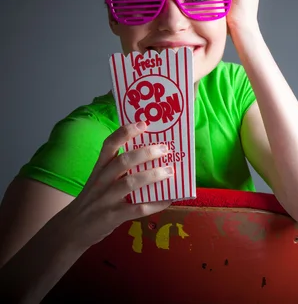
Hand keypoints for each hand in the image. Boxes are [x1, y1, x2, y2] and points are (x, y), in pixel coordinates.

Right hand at [60, 122, 173, 248]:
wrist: (71, 230)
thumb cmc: (92, 200)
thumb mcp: (99, 180)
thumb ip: (118, 170)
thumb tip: (151, 156)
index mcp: (99, 168)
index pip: (109, 145)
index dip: (125, 132)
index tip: (143, 124)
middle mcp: (102, 181)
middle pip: (123, 162)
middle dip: (146, 153)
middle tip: (165, 149)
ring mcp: (106, 199)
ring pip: (130, 183)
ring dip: (153, 176)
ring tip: (170, 171)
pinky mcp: (113, 217)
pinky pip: (138, 208)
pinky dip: (155, 203)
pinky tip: (169, 199)